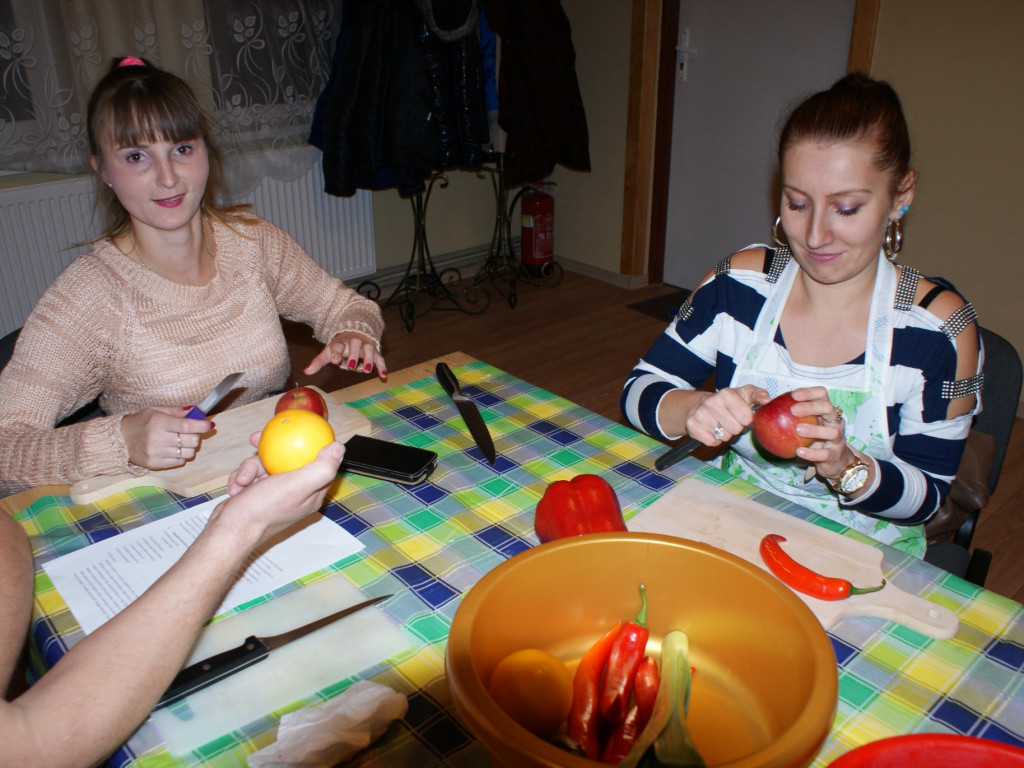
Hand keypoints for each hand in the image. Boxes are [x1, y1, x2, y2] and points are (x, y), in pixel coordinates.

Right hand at [120, 406, 212, 468]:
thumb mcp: (156, 410)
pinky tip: (173, 449)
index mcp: (159, 422)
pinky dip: (181, 456)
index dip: (202, 425)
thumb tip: (196, 410)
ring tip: (181, 441)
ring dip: (190, 447)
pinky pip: (180, 462)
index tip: (210, 425)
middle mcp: (158, 438)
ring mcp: (156, 453)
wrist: (121, 439)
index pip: (187, 425)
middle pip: (192, 441)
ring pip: (188, 453)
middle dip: (196, 436)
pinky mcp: (155, 464)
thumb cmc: (141, 422)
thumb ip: (177, 411)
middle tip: (192, 432)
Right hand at [219, 433, 344, 544]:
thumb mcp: (298, 485)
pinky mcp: (257, 495)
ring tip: (242, 480)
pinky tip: (235, 486)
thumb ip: (322, 467)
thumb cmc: (264, 509)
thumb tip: (338, 448)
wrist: (230, 530)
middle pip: (286, 460)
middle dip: (266, 454)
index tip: (293, 433)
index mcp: (311, 493)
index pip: (316, 462)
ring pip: (264, 465)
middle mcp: (295, 494)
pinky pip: (250, 476)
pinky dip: (241, 479)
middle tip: (255, 440)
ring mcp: (275, 495)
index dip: (307, 445)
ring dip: (249, 469)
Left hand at [303, 332, 386, 379]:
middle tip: (351, 366)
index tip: (335, 360)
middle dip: (354, 355)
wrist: (355, 331)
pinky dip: (382, 367)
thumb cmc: (340, 346)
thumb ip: (318, 362)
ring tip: (367, 371)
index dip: (337, 352)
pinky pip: (380, 358)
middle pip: (355, 345)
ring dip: (369, 360)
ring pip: (369, 350)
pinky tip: (383, 376)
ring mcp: (366, 345)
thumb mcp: (329, 351)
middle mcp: (354, 342)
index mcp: (341, 342)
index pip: (338, 346)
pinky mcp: (375, 351)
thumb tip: (305, 372)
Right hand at [682, 384, 769, 445]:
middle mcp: (711, 402)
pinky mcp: (692, 426)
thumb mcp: (746, 393)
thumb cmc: (729, 401)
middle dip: (736, 427)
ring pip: (724, 437)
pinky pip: (712, 442)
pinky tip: (712, 430)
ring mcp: (700, 414)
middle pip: (735, 429)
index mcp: (726, 393)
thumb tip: (768, 401)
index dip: (747, 419)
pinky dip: (714, 439)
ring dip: (725, 433)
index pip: (746, 417)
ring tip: (721, 424)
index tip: (743, 415)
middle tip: (731, 420)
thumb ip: (759, 395)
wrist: (701, 404)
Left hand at [789, 387, 852, 477]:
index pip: (822, 395)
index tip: (793, 395)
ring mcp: (838, 439)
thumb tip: (763, 402)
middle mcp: (834, 422)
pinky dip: (812, 453)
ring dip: (815, 430)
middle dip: (811, 407)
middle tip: (793, 410)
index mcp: (825, 411)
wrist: (832, 461)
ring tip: (798, 430)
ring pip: (832, 432)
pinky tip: (799, 451)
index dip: (809, 392)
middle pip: (828, 408)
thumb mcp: (803, 424)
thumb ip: (788, 414)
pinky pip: (825, 454)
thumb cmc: (812, 438)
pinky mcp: (835, 456)